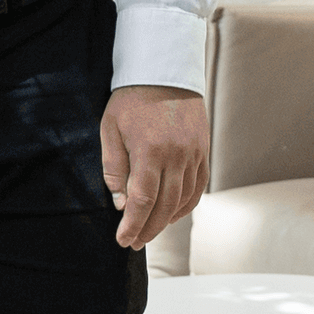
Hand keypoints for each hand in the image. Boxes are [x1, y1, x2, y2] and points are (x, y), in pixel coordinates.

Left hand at [100, 83, 206, 248]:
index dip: (132, 225)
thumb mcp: (111, 128)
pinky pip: (197, 188)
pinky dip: (185, 206)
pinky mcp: (203, 151)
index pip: (142, 200)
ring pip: (183, 201)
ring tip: (150, 230)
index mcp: (150, 150)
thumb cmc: (132, 98)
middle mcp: (176, 155)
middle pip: (164, 206)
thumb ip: (114, 167)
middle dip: (148, 229)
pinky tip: (172, 213)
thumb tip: (120, 203)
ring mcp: (193, 154)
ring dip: (166, 221)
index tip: (123, 240)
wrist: (165, 70)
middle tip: (135, 243)